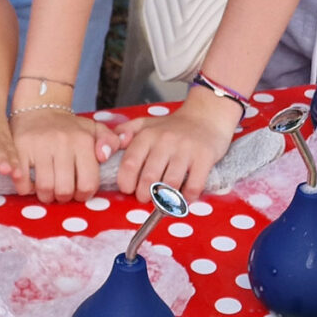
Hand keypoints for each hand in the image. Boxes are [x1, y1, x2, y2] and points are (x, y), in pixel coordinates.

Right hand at [11, 109, 118, 202]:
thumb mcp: (93, 129)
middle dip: (63, 197)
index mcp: (82, 140)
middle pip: (65, 190)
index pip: (88, 183)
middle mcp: (62, 142)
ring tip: (47, 190)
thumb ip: (109, 141)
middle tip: (61, 192)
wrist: (39, 109)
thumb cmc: (69, 127)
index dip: (83, 195)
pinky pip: (22, 181)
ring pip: (44, 188)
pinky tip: (31, 184)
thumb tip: (104, 157)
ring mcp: (39, 145)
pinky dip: (26, 189)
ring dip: (46, 196)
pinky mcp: (19, 148)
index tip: (78, 192)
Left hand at [113, 89, 240, 202]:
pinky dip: (187, 198)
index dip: (126, 182)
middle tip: (145, 197)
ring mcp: (186, 149)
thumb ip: (125, 132)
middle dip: (144, 195)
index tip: (128, 189)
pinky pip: (193, 186)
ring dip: (165, 198)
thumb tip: (110, 147)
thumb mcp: (146, 123)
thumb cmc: (173, 126)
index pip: (129, 164)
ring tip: (163, 200)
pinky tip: (184, 197)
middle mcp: (165, 141)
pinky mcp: (204, 157)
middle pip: (149, 178)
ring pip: (170, 184)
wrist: (207, 116)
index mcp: (147, 135)